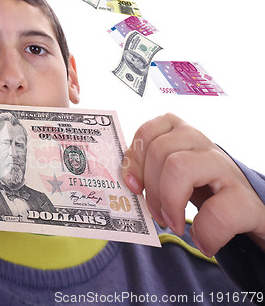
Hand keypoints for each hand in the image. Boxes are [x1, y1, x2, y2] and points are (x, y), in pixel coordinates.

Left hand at [122, 113, 264, 255]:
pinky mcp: (246, 198)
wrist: (248, 213)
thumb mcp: (174, 176)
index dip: (134, 158)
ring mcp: (225, 167)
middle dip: (150, 189)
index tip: (132, 185)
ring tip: (174, 224)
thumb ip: (150, 173)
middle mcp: (204, 144)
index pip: (149, 131)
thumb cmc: (204, 191)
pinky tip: (204, 241)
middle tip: (156, 214)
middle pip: (159, 151)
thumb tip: (124, 185)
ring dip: (170, 204)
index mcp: (182, 136)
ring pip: (180, 167)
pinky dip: (205, 233)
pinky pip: (217, 212)